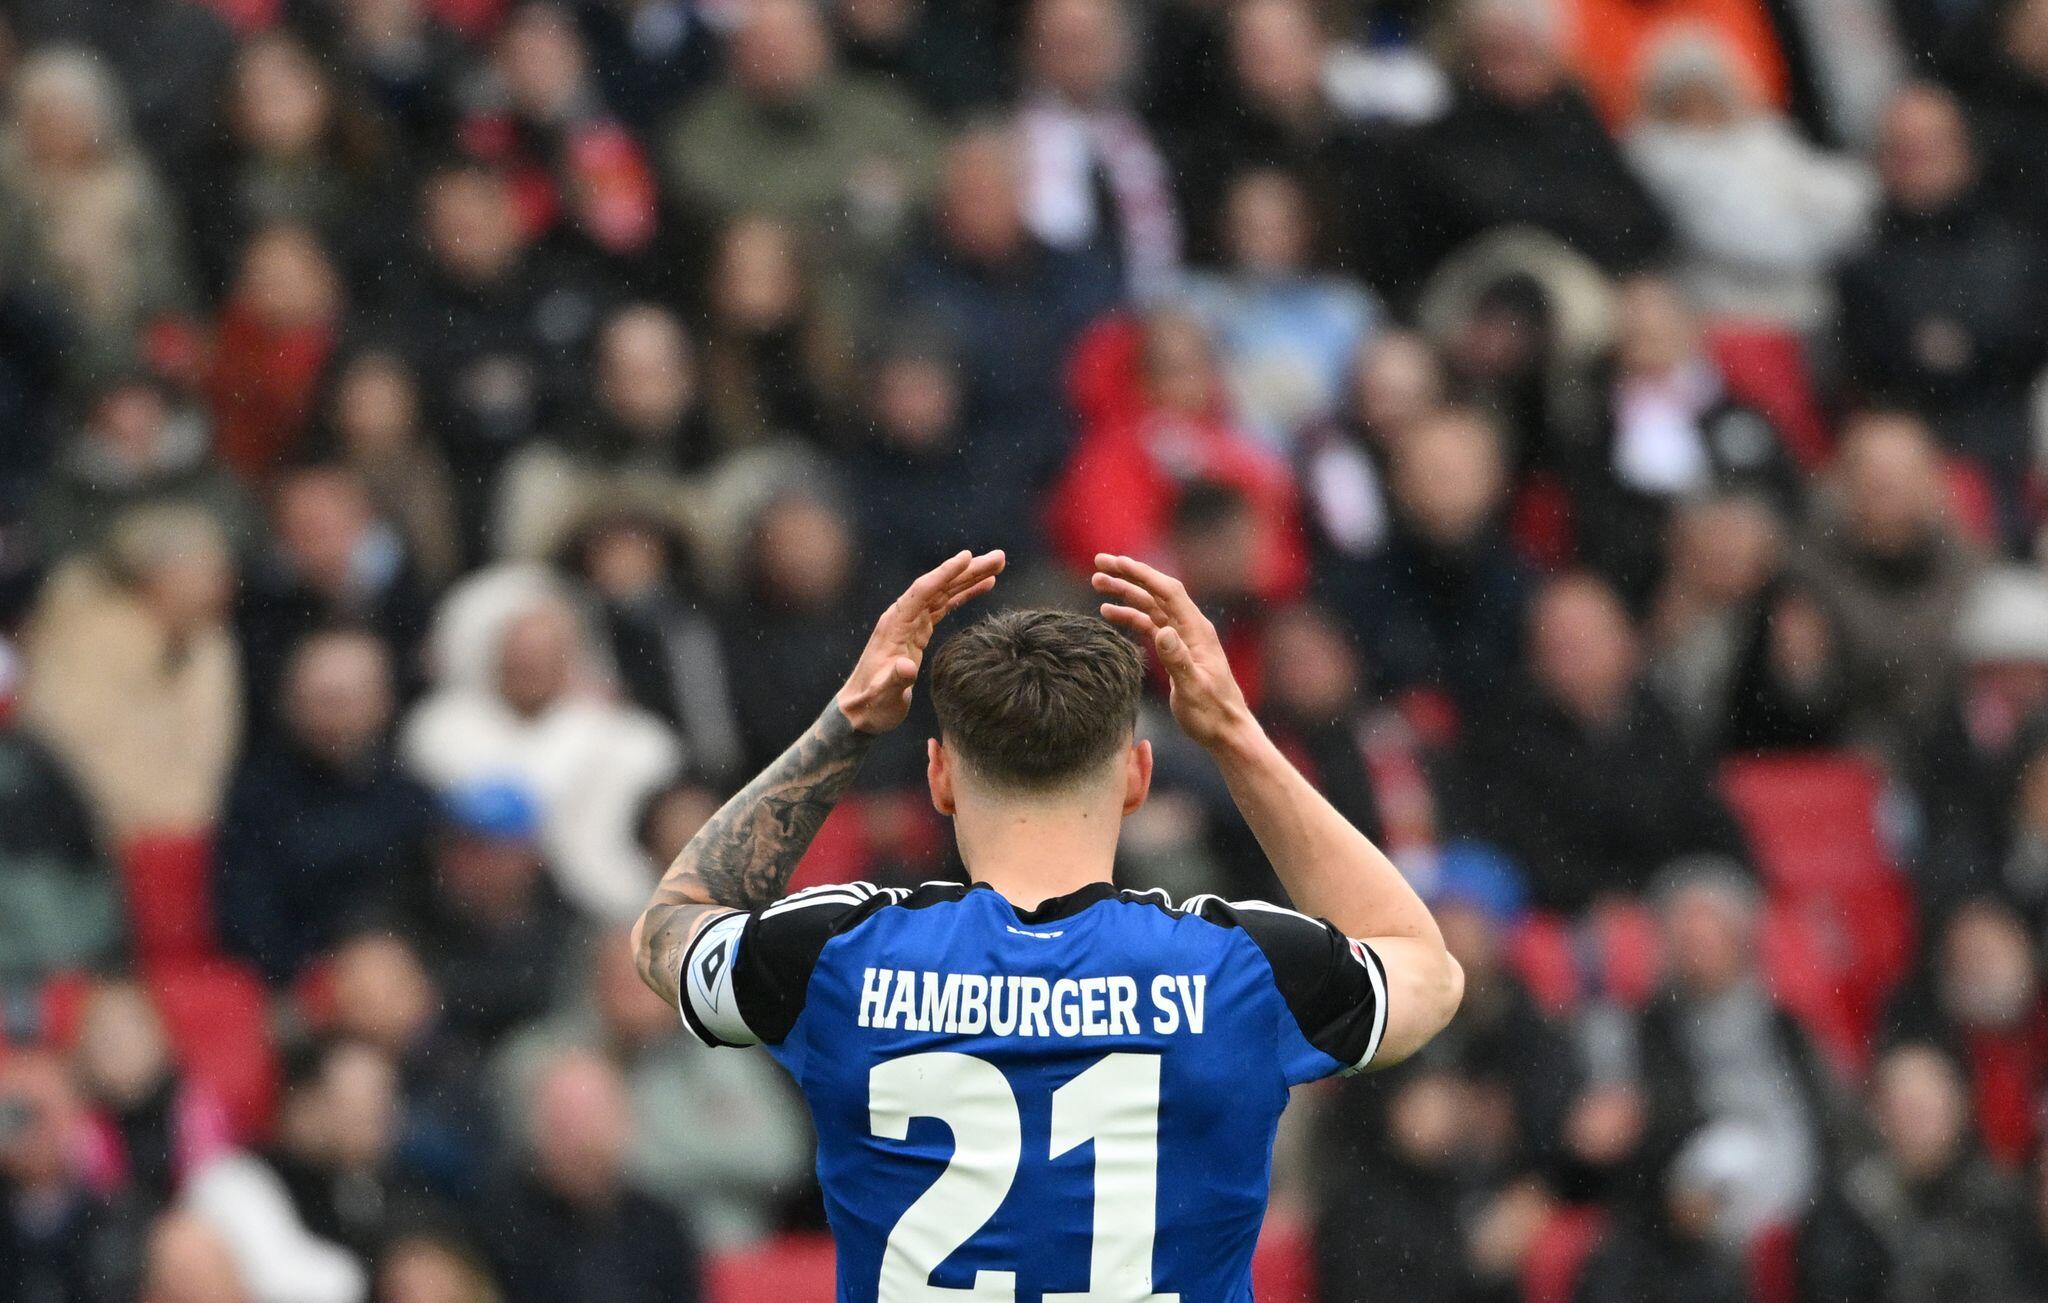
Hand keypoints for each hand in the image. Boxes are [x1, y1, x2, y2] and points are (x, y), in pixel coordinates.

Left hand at [836, 549, 1004, 733]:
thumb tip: (907, 666)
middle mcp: (902, 618)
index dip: (944, 574)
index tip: (967, 557)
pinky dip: (964, 594)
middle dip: (967, 570)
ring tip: (998, 564)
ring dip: (970, 577)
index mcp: (894, 626)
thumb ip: (895, 680)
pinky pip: (945, 605)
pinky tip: (984, 585)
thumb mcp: (883, 696)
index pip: (922, 591)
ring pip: (944, 592)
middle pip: (938, 586)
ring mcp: (911, 623)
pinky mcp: (918, 631)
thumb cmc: (871, 705)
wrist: (860, 711)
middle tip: (999, 558)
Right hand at [1091, 553, 1251, 750]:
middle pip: (1156, 593)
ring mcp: (1182, 638)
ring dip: (1125, 594)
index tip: (1117, 562)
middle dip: (1129, 576)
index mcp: (1196, 631)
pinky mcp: (1175, 650)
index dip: (1143, 574)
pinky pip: (1149, 625)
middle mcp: (1190, 628)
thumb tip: (1162, 631)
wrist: (1226, 731)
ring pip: (1150, 607)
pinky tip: (1110, 613)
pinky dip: (1130, 616)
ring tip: (1097, 583)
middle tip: (1099, 563)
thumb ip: (1177, 660)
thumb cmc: (1212, 713)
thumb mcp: (1193, 689)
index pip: (1168, 592)